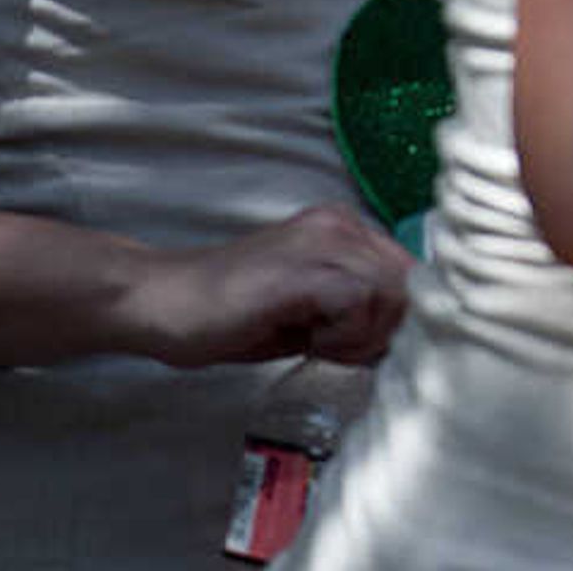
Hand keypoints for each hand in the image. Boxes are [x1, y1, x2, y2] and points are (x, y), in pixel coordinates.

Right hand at [111, 205, 410, 367]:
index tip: (362, 346)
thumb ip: (357, 313)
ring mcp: (324, 239)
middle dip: (384, 329)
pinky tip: (307, 340)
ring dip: (361, 335)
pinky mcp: (305, 267)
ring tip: (316, 342)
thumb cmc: (227, 317)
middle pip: (410, 284)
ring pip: (392, 293)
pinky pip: (359, 301)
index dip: (396, 319)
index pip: (412, 275)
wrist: (161, 304)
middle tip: (335, 347)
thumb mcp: (309, 312)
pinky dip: (342, 334)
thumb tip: (403, 340)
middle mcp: (341, 225)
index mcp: (344, 231)